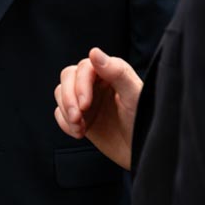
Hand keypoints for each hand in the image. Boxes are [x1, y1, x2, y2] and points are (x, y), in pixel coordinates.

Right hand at [54, 48, 142, 169]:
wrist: (142, 152)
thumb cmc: (144, 122)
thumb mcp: (133, 96)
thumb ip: (117, 72)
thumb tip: (94, 52)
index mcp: (111, 72)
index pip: (84, 67)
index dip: (80, 84)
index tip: (85, 104)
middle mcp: (96, 82)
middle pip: (68, 76)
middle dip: (69, 98)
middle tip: (77, 118)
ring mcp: (87, 99)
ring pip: (61, 93)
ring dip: (66, 111)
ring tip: (79, 128)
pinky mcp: (80, 117)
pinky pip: (60, 113)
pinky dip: (65, 123)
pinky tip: (79, 133)